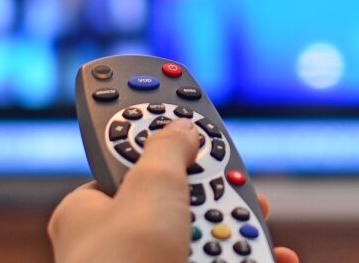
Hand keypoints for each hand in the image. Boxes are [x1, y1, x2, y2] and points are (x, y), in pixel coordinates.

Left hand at [48, 118, 299, 262]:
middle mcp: (114, 245)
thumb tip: (182, 130)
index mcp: (87, 211)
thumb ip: (168, 146)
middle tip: (236, 181)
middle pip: (178, 199)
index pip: (127, 159)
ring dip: (237, 230)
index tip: (190, 109)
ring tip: (253, 225)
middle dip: (216, 191)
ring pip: (205, 237)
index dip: (159, 132)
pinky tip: (271, 256)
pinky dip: (249, 261)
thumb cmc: (125, 260)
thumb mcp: (150, 182)